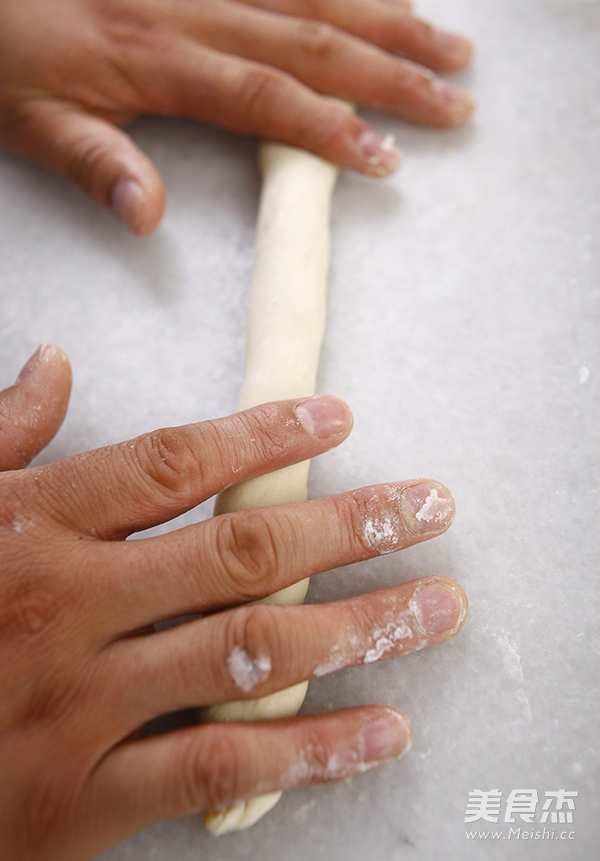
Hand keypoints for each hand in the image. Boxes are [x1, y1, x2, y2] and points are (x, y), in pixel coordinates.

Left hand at [0, 0, 473, 234]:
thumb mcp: (32, 122)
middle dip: (396, 71)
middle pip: (315, 39)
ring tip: (451, 46)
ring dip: (390, 20)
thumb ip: (95, 166)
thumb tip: (149, 219)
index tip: (391, 158)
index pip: (265, 97)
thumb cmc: (4, 52)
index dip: (332, 127)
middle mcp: (195, 3)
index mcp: (158, 55)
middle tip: (460, 100)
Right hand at [0, 345, 466, 860]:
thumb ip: (1, 439)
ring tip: (437, 607)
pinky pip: (219, 765)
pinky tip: (383, 731)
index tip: (337, 418)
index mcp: (32, 530)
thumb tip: (51, 364)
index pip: (171, 465)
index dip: (263, 436)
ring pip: (250, 654)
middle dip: (350, 526)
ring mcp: (83, 705)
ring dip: (359, 628)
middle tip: (431, 507)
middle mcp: (70, 607)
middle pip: (240, 553)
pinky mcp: (87, 797)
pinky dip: (311, 753)